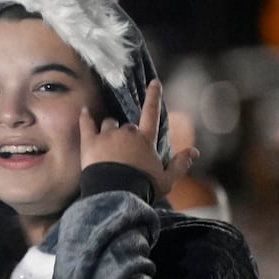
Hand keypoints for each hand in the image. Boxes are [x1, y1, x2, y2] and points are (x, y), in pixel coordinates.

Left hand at [79, 79, 194, 200]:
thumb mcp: (167, 179)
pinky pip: (86, 124)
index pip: (152, 114)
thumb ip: (181, 164)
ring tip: (108, 143)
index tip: (154, 83)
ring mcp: (107, 136)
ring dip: (109, 129)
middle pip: (128, 125)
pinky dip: (85, 117)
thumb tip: (195, 151)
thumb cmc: (143, 188)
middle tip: (125, 151)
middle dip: (128, 134)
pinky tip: (83, 110)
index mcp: (146, 140)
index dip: (154, 97)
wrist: (116, 195)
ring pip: (109, 123)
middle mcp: (127, 133)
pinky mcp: (89, 142)